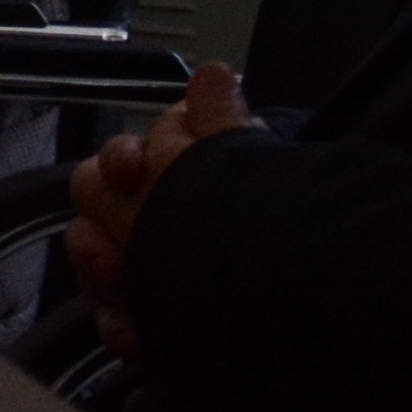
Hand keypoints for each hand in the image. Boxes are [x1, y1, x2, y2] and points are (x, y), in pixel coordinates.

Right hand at [61, 59, 254, 343]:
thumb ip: (224, 128)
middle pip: (98, 206)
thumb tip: (214, 74)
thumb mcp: (251, 171)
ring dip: (103, 272)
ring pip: (97, 263)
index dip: (122, 160)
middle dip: (104, 221)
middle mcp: (154, 219)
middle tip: (119, 240)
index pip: (126, 157)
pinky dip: (122, 329)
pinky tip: (136, 336)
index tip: (133, 169)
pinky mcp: (154, 323)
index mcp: (176, 178)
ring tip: (124, 286)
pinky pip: (116, 323)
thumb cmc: (274, 226)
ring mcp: (149, 270)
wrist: (314, 308)